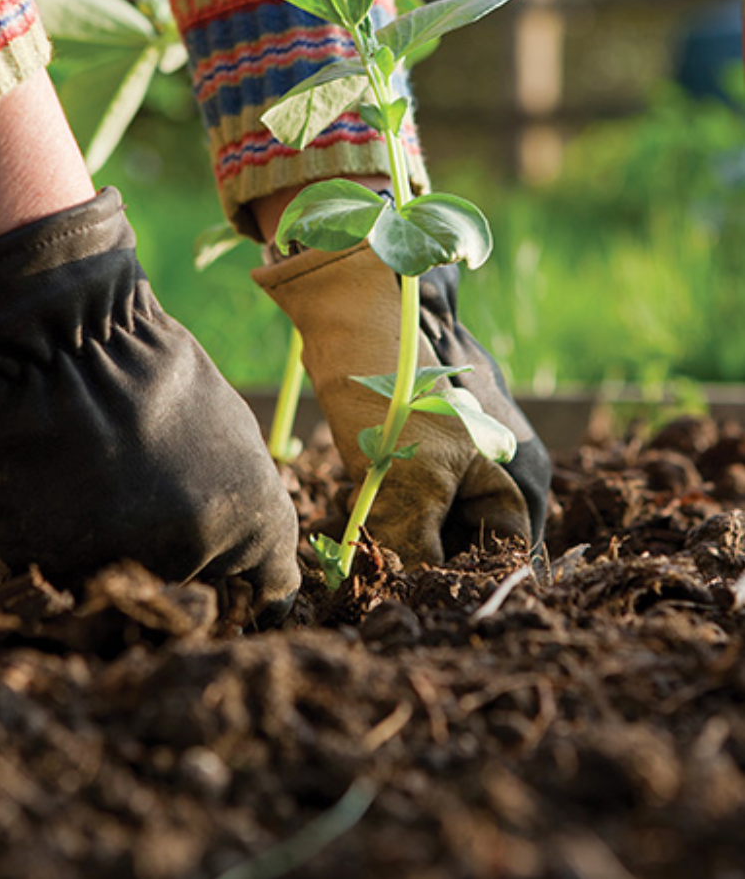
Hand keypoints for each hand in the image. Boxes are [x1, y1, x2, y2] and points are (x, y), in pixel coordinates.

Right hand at [0, 188, 299, 625]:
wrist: (64, 336)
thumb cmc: (156, 372)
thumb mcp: (233, 432)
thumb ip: (247, 506)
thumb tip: (257, 563)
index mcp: (253, 528)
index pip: (266, 594)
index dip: (243, 579)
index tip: (224, 566)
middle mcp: (192, 559)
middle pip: (187, 592)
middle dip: (171, 560)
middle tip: (142, 499)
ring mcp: (115, 564)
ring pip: (114, 584)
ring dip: (105, 549)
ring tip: (91, 478)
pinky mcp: (41, 558)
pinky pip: (50, 562)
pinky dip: (47, 532)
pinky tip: (47, 478)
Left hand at [253, 244, 549, 567]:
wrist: (380, 300)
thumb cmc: (398, 391)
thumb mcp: (406, 482)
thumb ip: (414, 547)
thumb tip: (407, 594)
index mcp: (523, 478)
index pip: (505, 558)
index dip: (457, 578)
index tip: (410, 589)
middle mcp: (513, 464)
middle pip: (477, 534)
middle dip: (432, 552)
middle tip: (384, 562)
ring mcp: (481, 441)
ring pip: (448, 508)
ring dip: (413, 524)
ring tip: (373, 528)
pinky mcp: (448, 426)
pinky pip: (432, 479)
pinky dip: (404, 494)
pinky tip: (370, 493)